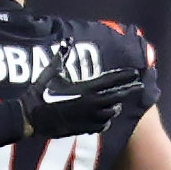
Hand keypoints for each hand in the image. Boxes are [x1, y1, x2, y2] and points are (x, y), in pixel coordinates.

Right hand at [19, 64, 148, 137]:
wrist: (31, 117)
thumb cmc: (41, 93)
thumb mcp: (51, 72)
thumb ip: (62, 56)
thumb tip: (67, 41)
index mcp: (86, 88)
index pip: (111, 80)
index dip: (125, 76)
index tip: (135, 73)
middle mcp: (91, 103)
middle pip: (117, 96)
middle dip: (129, 90)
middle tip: (139, 86)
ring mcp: (88, 117)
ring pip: (111, 113)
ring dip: (115, 107)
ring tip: (118, 104)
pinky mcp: (83, 129)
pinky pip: (101, 126)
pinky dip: (105, 122)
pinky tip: (106, 119)